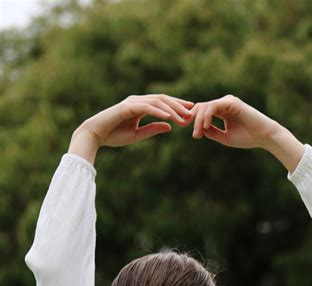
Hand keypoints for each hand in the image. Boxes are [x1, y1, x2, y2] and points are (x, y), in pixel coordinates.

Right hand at [69, 94, 193, 163]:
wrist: (94, 135)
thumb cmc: (113, 135)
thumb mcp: (138, 135)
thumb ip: (153, 129)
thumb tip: (170, 125)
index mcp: (140, 106)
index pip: (162, 103)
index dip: (177, 106)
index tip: (190, 112)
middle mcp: (137, 101)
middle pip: (163, 99)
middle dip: (179, 105)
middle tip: (193, 112)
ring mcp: (132, 102)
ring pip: (157, 102)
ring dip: (172, 109)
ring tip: (184, 118)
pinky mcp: (127, 107)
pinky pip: (146, 107)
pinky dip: (158, 111)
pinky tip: (169, 117)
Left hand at [190, 94, 278, 148]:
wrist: (263, 136)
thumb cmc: (247, 137)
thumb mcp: (225, 137)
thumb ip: (212, 132)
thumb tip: (199, 130)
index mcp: (222, 111)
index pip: (203, 112)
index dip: (195, 122)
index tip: (194, 136)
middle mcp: (223, 104)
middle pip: (201, 107)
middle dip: (195, 121)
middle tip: (195, 136)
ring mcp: (227, 101)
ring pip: (205, 106)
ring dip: (199, 121)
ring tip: (199, 134)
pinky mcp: (231, 102)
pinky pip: (213, 106)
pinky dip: (207, 116)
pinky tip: (207, 126)